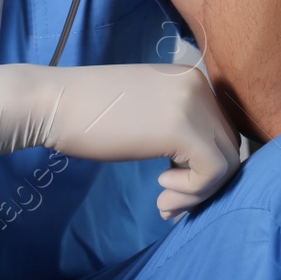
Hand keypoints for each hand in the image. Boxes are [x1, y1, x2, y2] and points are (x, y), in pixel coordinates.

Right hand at [0, 62, 242, 218]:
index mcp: (190, 77)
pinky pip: (213, 172)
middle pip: (228, 145)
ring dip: (197, 193)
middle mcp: (198, 84)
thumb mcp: (144, 110)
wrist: (52, 104)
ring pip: (227, 162)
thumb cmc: (86, 112)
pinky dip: (192, 193)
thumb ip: (176, 125)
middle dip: (202, 182)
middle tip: (168, 200)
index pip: (221, 128)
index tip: (171, 184)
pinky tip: (160, 194)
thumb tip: (204, 165)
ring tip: (164, 203)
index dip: (202, 163)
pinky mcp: (183, 128)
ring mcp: (193, 103)